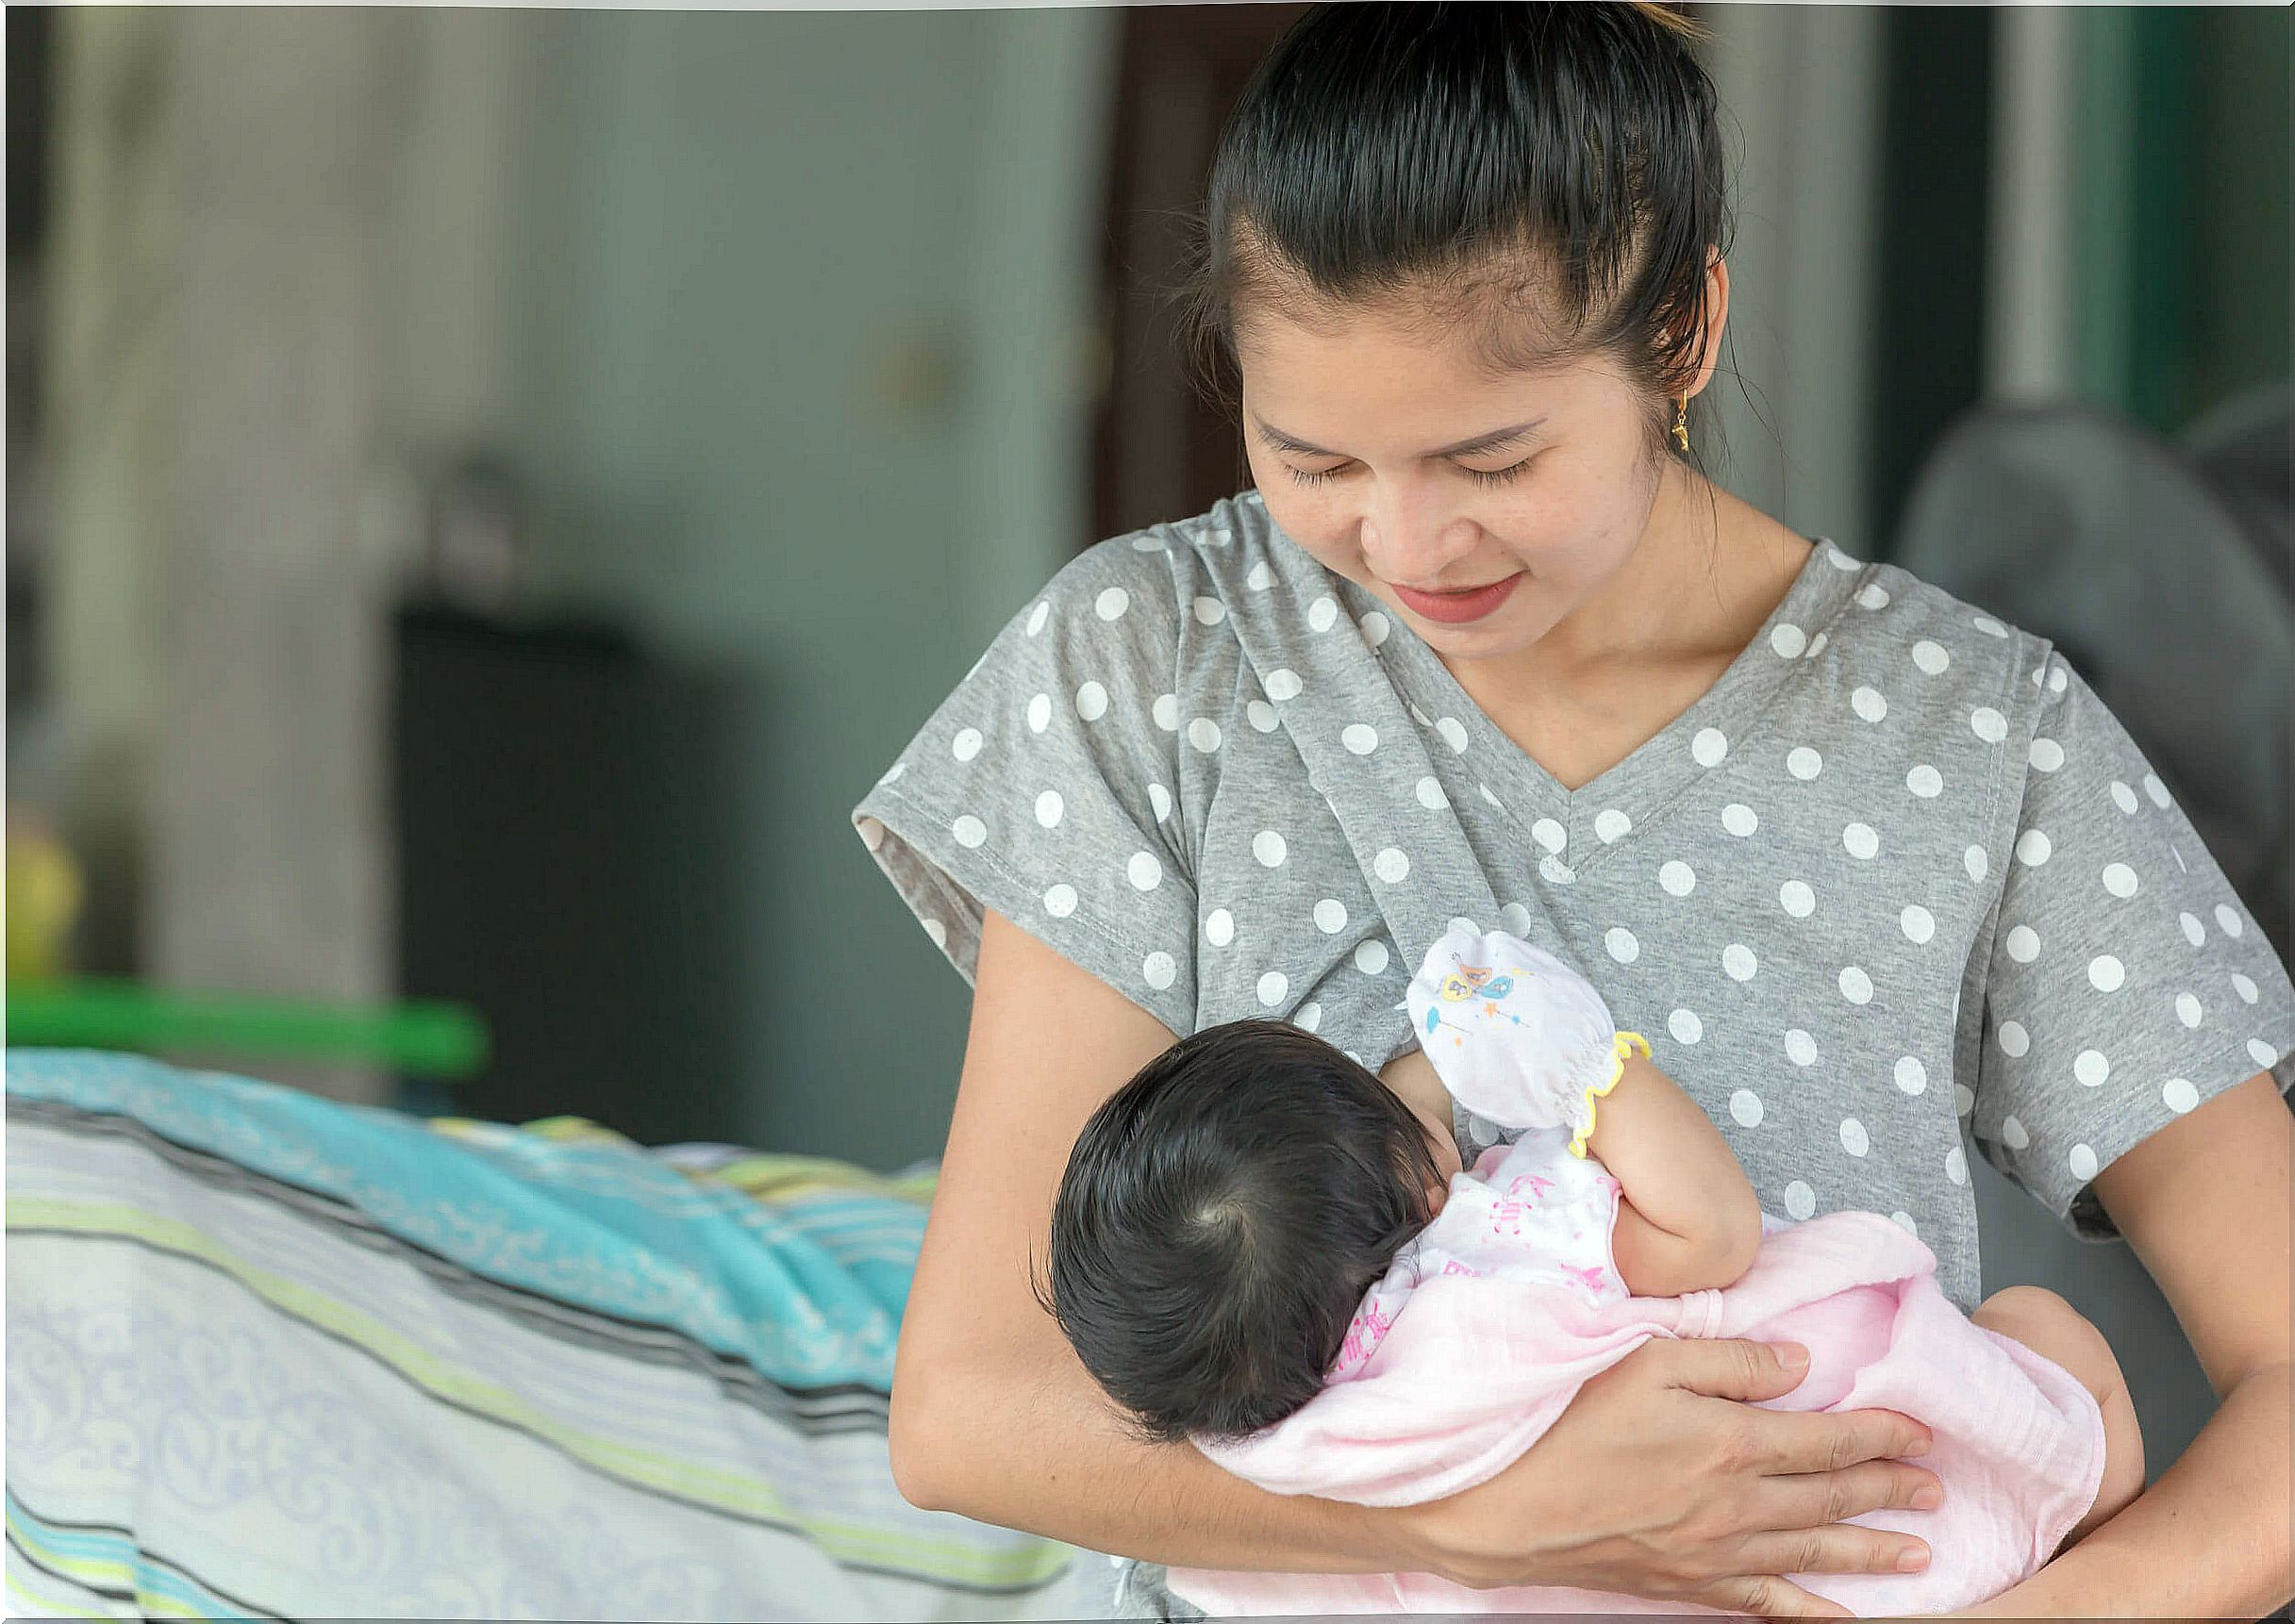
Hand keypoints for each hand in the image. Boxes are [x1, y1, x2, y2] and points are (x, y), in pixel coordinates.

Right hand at [1390, 1336, 1945, 1618]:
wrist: (1510, 1506)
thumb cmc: (1569, 1422)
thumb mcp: (1647, 1359)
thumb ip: (1730, 1359)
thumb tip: (1798, 1364)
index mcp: (1732, 1442)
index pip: (1829, 1438)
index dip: (1882, 1434)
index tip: (1921, 1432)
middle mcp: (1738, 1505)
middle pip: (1833, 1498)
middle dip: (1890, 1490)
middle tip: (1935, 1489)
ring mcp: (1718, 1554)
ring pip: (1814, 1555)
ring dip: (1872, 1552)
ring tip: (1920, 1552)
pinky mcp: (1691, 1585)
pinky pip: (1769, 1606)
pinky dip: (1812, 1614)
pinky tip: (1844, 1619)